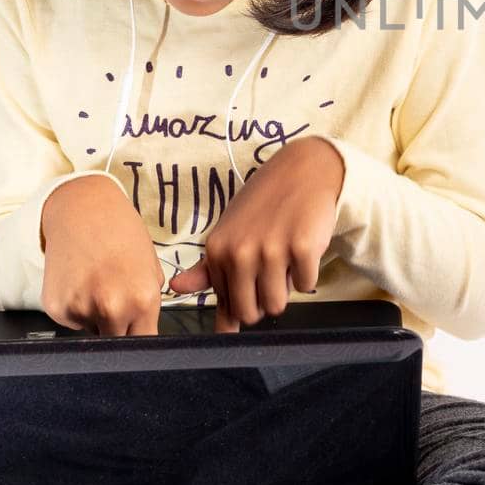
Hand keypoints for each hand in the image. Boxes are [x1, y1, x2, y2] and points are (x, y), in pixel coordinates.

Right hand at [41, 174, 164, 336]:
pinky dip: (78, 310)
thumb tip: (146, 326)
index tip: (139, 333)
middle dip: (120, 330)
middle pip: (117, 343)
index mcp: (141, 299)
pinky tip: (81, 283)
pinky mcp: (56, 308)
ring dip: (97, 319)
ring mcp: (80, 309)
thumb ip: (150, 302)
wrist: (82, 210)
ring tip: (98, 285)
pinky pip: (72, 322)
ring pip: (93, 332)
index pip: (144, 342)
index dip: (142, 338)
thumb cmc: (121, 233)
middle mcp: (110, 307)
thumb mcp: (151, 267)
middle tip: (118, 304)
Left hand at [168, 136, 343, 331]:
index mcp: (218, 251)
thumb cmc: (265, 203)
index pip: (227, 308)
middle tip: (271, 270)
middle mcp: (240, 253)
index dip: (244, 301)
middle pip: (250, 314)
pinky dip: (308, 272)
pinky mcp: (302, 248)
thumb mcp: (229, 232)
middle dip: (264, 300)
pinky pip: (306, 285)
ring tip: (286, 257)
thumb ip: (206, 268)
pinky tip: (303, 247)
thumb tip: (176, 289)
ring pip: (277, 305)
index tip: (252, 288)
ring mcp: (271, 251)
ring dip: (286, 287)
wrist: (303, 170)